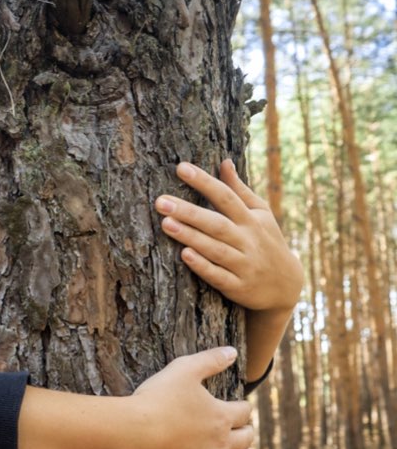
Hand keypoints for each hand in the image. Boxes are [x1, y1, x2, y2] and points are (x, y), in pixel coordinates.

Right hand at [124, 347, 254, 448]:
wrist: (134, 435)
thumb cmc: (156, 400)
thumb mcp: (183, 370)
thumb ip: (210, 359)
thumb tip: (233, 351)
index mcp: (222, 415)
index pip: (244, 411)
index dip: (242, 407)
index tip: (238, 406)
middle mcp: (223, 442)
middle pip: (246, 438)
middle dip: (246, 431)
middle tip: (242, 428)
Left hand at [154, 160, 301, 313]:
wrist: (286, 285)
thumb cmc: (266, 241)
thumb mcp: (260, 214)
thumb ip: (239, 190)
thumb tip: (224, 161)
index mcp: (251, 220)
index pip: (226, 197)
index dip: (204, 182)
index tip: (181, 168)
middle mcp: (247, 240)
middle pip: (216, 223)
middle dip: (189, 212)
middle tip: (161, 201)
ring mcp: (243, 264)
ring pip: (215, 249)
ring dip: (191, 236)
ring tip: (166, 223)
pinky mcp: (237, 287)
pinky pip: (218, 276)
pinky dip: (203, 266)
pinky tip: (184, 254)